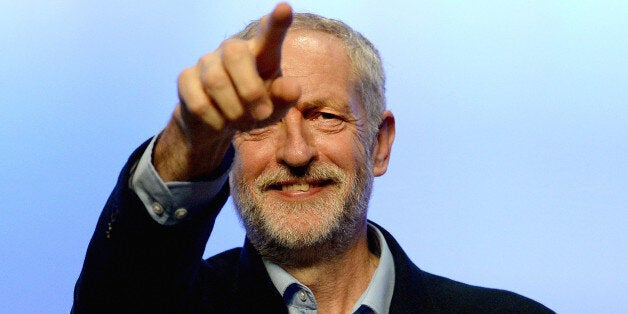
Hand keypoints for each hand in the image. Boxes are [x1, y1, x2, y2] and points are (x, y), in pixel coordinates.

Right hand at [154, 3, 300, 180]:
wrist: (218, 125)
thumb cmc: (254, 109)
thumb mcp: (275, 108)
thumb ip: (285, 98)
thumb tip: (291, 89)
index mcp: (261, 52)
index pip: (269, 32)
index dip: (277, 22)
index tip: (285, 9)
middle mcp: (232, 50)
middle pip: (235, 53)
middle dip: (250, 90)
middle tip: (262, 114)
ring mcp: (207, 62)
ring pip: (216, 82)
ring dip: (234, 111)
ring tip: (243, 123)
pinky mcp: (186, 79)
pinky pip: (199, 103)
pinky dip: (216, 121)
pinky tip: (221, 124)